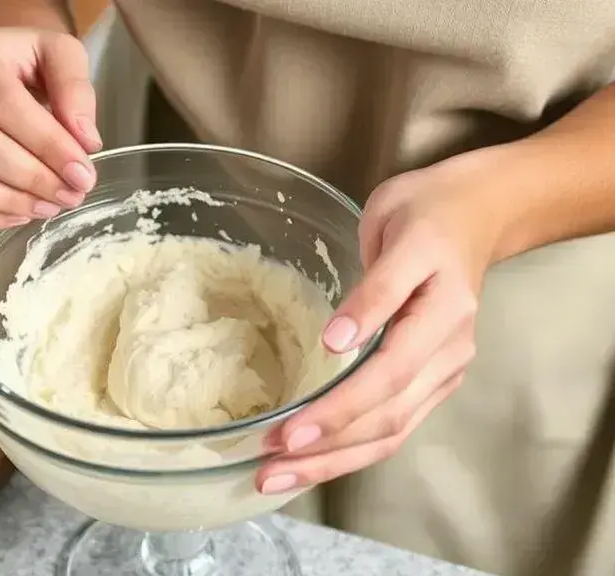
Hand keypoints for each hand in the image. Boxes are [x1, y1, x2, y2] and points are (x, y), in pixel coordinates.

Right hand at [0, 28, 101, 229]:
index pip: (2, 104)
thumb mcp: (57, 54)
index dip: (45, 144)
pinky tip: (16, 216)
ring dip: (7, 203)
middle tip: (70, 195)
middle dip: (31, 178)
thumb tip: (84, 141)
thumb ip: (75, 89)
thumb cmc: (20, 64)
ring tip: (48, 207)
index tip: (82, 172)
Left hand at [256, 150, 508, 493]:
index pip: (388, 375)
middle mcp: (449, 354)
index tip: (289, 431)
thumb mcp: (395, 232)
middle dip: (326, 449)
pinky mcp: (430, 382)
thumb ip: (374, 289)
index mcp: (443, 315)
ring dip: (332, 462)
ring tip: (276, 476)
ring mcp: (443, 373)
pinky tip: (310, 463)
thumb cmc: (425, 216)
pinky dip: (350, 451)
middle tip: (268, 466)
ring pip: (390, 434)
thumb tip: (336, 341)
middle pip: (388, 418)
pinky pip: (392, 427)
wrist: (474, 213)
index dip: (339, 408)